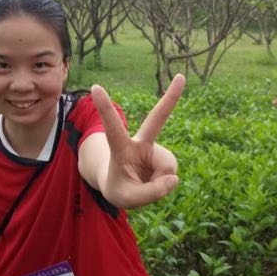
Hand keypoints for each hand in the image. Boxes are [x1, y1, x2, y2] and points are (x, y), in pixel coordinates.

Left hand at [91, 74, 184, 208]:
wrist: (123, 188)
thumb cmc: (119, 188)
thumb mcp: (127, 198)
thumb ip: (151, 192)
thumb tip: (174, 178)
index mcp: (121, 148)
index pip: (113, 128)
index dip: (105, 109)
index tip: (95, 87)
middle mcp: (140, 144)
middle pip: (156, 120)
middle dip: (170, 99)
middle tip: (181, 77)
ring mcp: (154, 150)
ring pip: (167, 168)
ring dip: (159, 184)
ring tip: (144, 186)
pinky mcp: (164, 159)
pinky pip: (171, 175)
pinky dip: (164, 184)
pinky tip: (153, 183)